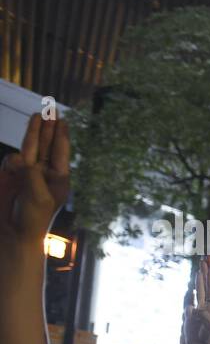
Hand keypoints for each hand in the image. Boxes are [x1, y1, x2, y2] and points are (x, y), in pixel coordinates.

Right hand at [0, 112, 70, 252]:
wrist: (13, 234)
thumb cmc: (33, 219)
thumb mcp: (39, 197)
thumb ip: (32, 175)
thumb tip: (22, 160)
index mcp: (58, 178)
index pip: (60, 152)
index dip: (61, 135)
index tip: (63, 120)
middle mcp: (44, 173)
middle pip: (46, 144)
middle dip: (48, 127)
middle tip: (52, 109)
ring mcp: (27, 173)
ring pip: (30, 147)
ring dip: (34, 132)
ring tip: (39, 115)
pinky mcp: (11, 175)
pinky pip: (13, 160)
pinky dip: (14, 159)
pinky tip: (17, 165)